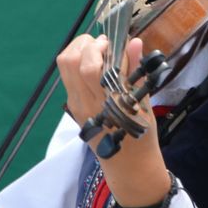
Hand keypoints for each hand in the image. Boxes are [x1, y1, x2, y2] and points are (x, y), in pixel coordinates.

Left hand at [56, 35, 171, 207]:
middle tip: (101, 44)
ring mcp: (76, 105)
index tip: (111, 42)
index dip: (97, 47)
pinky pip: (68, 78)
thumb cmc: (141, 135)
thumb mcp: (143, 102)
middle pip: (69, 62)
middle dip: (84, 44)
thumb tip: (133, 41)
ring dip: (77, 51)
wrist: (128, 166)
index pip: (88, 66)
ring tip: (96, 50)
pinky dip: (77, 64)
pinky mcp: (73, 108)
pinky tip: (93, 66)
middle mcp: (85, 102)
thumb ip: (135, 70)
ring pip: (64, 68)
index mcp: (105, 101)